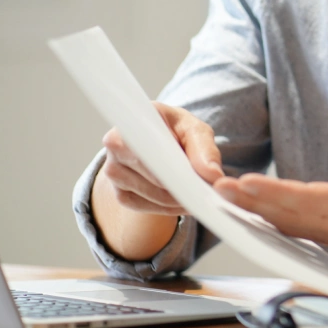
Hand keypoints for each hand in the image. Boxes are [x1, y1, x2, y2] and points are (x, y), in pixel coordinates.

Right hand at [99, 102, 224, 214]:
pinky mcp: (120, 193)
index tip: (195, 179)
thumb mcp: (195, 130)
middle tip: (207, 191)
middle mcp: (116, 144)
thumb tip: (213, 175)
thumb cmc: (177, 131)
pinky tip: (183, 199)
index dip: (173, 165)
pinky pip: (149, 207)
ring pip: (155, 195)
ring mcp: (114, 171)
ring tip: (200, 194)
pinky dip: (171, 207)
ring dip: (180, 199)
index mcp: (133, 120)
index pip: (149, 146)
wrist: (158, 141)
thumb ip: (205, 149)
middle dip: (184, 185)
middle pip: (154, 175)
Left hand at [212, 110, 327, 259]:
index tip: (245, 181)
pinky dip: (269, 219)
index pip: (307, 200)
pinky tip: (250, 210)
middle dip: (250, 203)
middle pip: (287, 216)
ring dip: (254, 212)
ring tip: (224, 196)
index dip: (274, 192)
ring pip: (286, 225)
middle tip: (216, 188)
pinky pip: (295, 229)